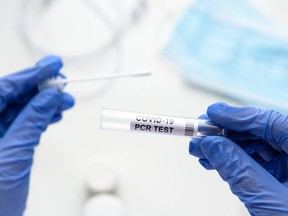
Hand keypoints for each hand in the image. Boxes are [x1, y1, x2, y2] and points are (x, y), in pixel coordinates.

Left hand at [0, 56, 73, 215]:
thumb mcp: (13, 155)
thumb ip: (31, 122)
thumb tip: (48, 97)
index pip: (3, 89)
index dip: (29, 76)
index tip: (51, 66)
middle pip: (13, 97)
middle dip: (40, 89)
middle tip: (61, 81)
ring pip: (21, 110)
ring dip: (45, 104)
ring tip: (65, 100)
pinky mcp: (5, 144)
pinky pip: (24, 124)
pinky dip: (41, 118)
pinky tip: (55, 113)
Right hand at [189, 102, 287, 214]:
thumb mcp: (269, 202)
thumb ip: (238, 169)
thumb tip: (210, 144)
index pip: (274, 122)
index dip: (239, 116)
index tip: (211, 114)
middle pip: (262, 132)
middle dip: (227, 134)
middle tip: (200, 134)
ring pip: (256, 146)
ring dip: (226, 147)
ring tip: (201, 151)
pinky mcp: (284, 177)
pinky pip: (256, 161)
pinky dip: (234, 161)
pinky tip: (214, 161)